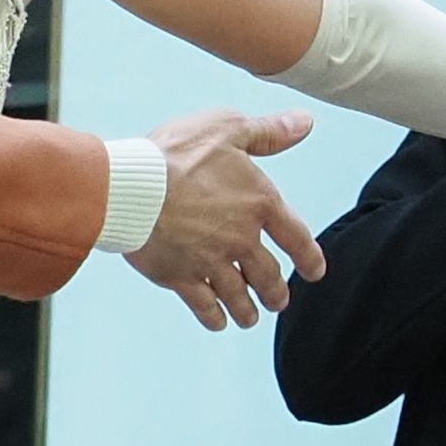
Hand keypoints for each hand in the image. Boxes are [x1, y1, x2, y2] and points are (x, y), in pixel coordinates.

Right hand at [135, 105, 321, 329]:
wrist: (131, 187)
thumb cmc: (177, 153)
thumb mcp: (228, 128)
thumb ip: (269, 131)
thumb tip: (305, 123)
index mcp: (260, 203)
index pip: (296, 238)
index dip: (309, 258)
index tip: (314, 272)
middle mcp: (241, 239)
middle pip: (267, 276)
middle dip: (275, 293)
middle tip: (278, 302)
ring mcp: (211, 262)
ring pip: (238, 296)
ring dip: (247, 310)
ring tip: (250, 319)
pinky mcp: (180, 277)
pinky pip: (204, 305)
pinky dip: (214, 317)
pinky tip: (218, 322)